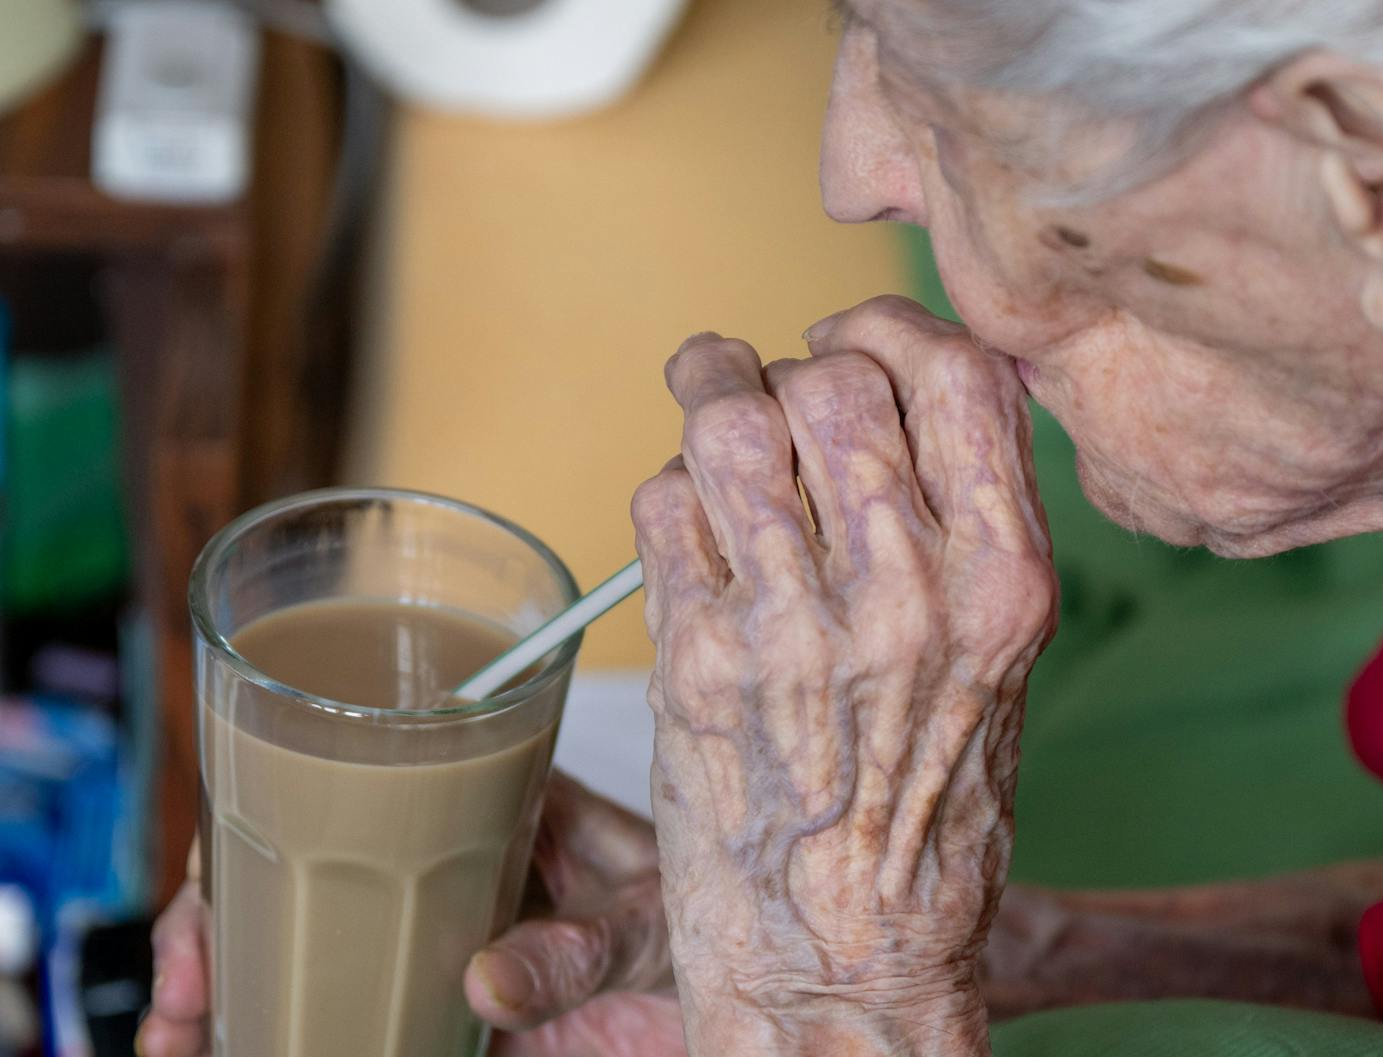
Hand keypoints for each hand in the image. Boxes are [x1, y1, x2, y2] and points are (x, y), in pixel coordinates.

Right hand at [138, 773, 684, 1056]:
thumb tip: (485, 979)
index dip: (256, 827)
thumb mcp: (653, 921)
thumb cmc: (713, 918)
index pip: (349, 782)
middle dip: (214, 933)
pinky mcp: (447, 1014)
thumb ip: (581, 948)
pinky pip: (351, 1021)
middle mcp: (445, 863)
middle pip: (297, 875)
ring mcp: (436, 940)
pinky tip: (231, 1054)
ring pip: (305, 955)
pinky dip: (286, 1037)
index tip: (209, 893)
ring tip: (183, 1047)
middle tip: (178, 998)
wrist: (746, 998)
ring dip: (232, 1000)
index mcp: (490, 800)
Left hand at [631, 296, 1057, 1055]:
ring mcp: (798, 629)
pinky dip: (670, 491)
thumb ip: (966, 524)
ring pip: (734, 420)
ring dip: (711, 389)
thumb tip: (895, 382)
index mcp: (1006, 587)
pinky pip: (664, 505)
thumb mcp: (998, 664)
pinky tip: (691, 521)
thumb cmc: (929, 809)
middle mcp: (910, 598)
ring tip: (709, 398)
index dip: (894, 325)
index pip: (962, 375)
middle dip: (793, 363)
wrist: (851, 958)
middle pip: (836, 378)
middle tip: (775, 388)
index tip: (854, 338)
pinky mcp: (698, 664)